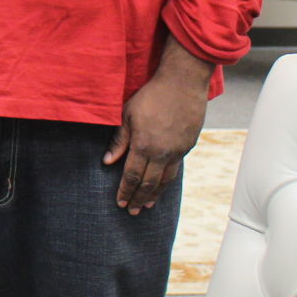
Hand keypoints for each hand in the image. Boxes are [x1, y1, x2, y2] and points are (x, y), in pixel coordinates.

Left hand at [103, 40, 210, 212]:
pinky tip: (162, 185)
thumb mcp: (127, 114)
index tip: (120, 203)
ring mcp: (177, 151)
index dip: (125, 190)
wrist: (182, 85)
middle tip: (132, 211)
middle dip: (139, 198)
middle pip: (148, 183)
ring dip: (155, 194)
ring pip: (165, 180)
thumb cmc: (151, 96)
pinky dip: (167, 181)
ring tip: (147, 205)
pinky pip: (175, 169)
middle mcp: (162, 153)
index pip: (131, 175)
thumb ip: (119, 140)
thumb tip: (108, 161)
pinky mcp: (188, 146)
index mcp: (144, 145)